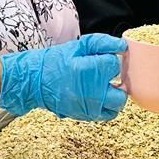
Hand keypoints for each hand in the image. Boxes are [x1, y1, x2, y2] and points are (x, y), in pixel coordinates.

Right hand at [0, 34, 127, 120]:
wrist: (36, 81)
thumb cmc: (56, 61)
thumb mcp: (79, 46)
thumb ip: (103, 43)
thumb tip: (122, 45)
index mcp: (91, 71)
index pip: (115, 65)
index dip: (109, 61)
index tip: (99, 60)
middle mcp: (93, 92)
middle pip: (122, 90)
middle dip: (117, 81)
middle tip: (105, 75)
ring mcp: (90, 107)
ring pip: (117, 104)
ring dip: (114, 95)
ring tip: (103, 87)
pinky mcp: (86, 115)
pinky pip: (107, 114)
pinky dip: (106, 106)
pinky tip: (98, 96)